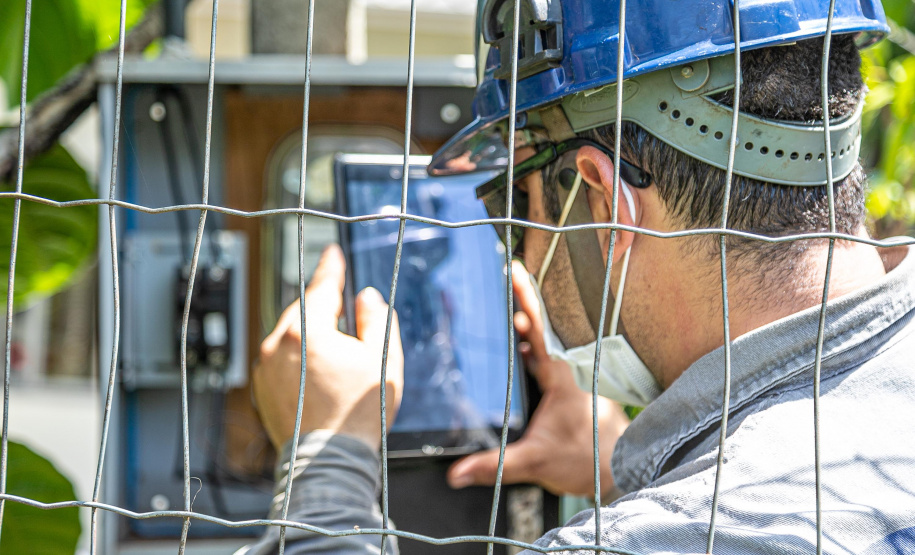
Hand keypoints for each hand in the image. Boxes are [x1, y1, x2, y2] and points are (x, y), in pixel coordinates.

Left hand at [252, 245, 403, 451]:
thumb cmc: (356, 413)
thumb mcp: (381, 359)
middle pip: (304, 311)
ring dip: (311, 336)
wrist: (327, 461)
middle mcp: (277, 344)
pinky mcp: (261, 389)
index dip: (331, 267)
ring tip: (338, 356)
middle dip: (324, 308)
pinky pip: (281, 360)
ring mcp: (264, 368)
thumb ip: (375, 320)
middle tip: (346, 314)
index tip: (333, 253)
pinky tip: (319, 376)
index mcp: (305, 330)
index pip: (321, 287)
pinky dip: (299, 358)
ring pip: (290, 336)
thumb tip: (365, 299)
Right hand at [447, 261, 628, 499]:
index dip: (525, 298)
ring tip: (502, 304)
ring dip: (526, 324)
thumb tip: (456, 473)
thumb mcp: (536, 461)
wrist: (619, 470)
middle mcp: (568, 368)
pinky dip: (532, 345)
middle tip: (501, 275)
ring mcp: (571, 376)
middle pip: (541, 325)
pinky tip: (517, 344)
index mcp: (562, 374)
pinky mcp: (570, 387)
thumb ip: (495, 465)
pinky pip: (547, 356)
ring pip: (545, 340)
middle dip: (520, 300)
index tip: (513, 270)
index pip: (539, 327)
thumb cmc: (586, 460)